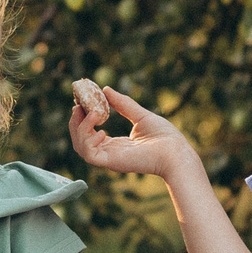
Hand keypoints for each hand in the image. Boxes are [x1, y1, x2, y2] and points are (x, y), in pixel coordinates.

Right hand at [69, 86, 200, 182]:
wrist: (176, 151)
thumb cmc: (164, 137)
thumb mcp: (140, 115)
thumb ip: (123, 104)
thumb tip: (106, 90)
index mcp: (116, 145)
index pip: (90, 133)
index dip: (83, 118)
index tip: (81, 103)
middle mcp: (109, 153)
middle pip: (80, 140)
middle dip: (75, 123)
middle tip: (78, 106)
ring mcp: (109, 159)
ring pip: (80, 147)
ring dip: (80, 128)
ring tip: (94, 113)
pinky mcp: (112, 162)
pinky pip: (89, 154)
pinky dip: (88, 140)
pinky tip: (102, 130)